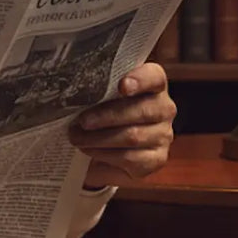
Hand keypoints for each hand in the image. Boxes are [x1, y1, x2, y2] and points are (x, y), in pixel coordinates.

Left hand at [68, 62, 175, 188]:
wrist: (106, 150)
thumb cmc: (102, 115)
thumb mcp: (100, 98)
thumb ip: (97, 90)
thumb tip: (74, 90)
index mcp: (153, 85)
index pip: (154, 77)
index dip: (140, 80)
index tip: (122, 86)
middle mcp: (164, 109)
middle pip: (141, 110)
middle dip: (107, 116)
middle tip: (82, 121)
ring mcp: (163, 135)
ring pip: (132, 136)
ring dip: (99, 138)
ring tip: (77, 137)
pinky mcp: (156, 159)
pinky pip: (130, 157)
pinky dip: (104, 154)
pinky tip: (89, 150)